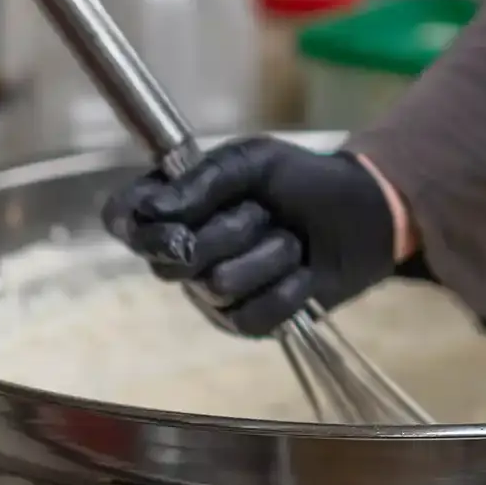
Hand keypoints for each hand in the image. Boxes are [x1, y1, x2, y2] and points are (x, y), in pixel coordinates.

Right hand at [102, 138, 397, 336]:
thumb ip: (204, 179)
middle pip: (173, 258)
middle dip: (230, 229)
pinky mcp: (246, 323)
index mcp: (175, 205)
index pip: (123, 218)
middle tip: (262, 211)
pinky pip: (252, 315)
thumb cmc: (303, 180)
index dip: (135, 224)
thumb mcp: (255, 160)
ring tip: (291, 239)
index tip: (167, 219)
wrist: (363, 214)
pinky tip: (302, 272)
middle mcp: (183, 254)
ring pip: (219, 285)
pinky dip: (289, 287)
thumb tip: (152, 210)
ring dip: (269, 254)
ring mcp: (212, 293)